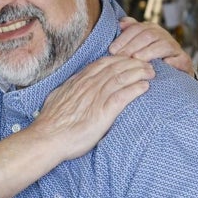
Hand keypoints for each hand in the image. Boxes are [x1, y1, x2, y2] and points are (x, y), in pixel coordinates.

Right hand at [30, 55, 153, 160]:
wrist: (47, 138)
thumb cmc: (50, 123)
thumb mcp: (57, 98)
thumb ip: (69, 90)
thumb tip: (72, 87)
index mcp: (78, 81)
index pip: (103, 63)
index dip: (119, 59)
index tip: (129, 60)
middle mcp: (89, 85)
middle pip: (116, 67)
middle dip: (134, 63)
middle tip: (146, 64)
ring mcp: (96, 98)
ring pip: (122, 78)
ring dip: (139, 73)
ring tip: (150, 73)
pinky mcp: (103, 113)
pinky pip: (123, 96)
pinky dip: (135, 89)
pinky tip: (145, 87)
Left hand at [108, 16, 193, 75]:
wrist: (172, 73)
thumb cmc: (149, 59)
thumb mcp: (137, 45)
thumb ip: (129, 33)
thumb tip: (121, 22)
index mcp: (151, 29)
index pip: (137, 29)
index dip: (124, 38)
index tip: (112, 49)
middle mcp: (164, 36)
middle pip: (148, 35)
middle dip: (132, 46)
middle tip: (121, 56)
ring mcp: (175, 48)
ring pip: (163, 45)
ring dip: (149, 52)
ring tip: (137, 59)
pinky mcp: (185, 61)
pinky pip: (180, 59)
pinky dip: (173, 61)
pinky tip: (164, 64)